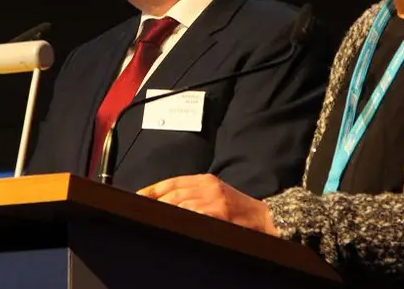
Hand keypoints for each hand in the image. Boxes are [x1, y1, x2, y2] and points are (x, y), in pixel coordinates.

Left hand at [138, 174, 278, 235]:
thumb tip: (167, 203)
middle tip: (139, 212)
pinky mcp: (219, 213)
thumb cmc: (239, 210)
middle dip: (154, 203)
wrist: (266, 218)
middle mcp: (208, 186)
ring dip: (164, 212)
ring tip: (151, 220)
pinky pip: (193, 215)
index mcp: (206, 180)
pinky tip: (172, 225)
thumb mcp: (216, 195)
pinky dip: (180, 219)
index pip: (172, 181)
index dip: (152, 189)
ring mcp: (214, 200)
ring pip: (180, 204)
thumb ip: (194, 195)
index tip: (136, 197)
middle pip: (172, 193)